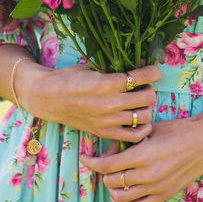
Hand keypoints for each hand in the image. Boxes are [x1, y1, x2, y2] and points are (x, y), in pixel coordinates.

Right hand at [22, 63, 160, 142]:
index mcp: (106, 83)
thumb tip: (142, 65)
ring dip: (147, 108)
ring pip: (145, 116)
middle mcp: (109, 104)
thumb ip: (116, 68)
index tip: (154, 71)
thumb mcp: (92, 67)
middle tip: (144, 87)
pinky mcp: (105, 133)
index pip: (141, 77)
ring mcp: (108, 121)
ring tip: (140, 102)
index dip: (153, 73)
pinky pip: (135, 136)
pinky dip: (142, 128)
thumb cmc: (70, 78)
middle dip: (150, 89)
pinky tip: (138, 119)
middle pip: (148, 97)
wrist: (48, 98)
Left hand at [79, 118, 202, 201]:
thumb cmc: (177, 130)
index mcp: (143, 155)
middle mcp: (148, 175)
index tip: (85, 157)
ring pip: (119, 197)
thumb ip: (127, 141)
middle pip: (110, 182)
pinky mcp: (163, 196)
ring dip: (111, 188)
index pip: (106, 165)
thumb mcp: (149, 129)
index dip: (91, 162)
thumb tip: (109, 151)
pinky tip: (121, 191)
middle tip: (106, 162)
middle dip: (102, 172)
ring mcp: (156, 188)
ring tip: (113, 176)